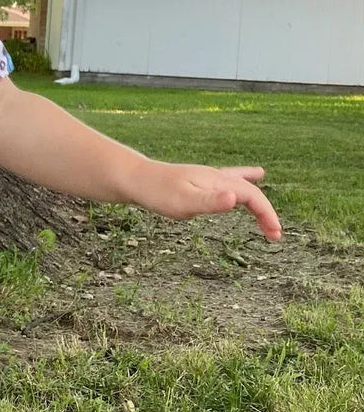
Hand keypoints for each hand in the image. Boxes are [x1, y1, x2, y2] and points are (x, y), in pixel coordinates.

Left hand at [135, 160, 281, 242]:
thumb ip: (209, 202)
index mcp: (216, 181)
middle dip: (265, 212)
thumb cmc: (157, 192)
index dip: (267, 214)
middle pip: (250, 192)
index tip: (275, 234)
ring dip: (257, 200)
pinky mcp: (199, 182)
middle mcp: (216, 177)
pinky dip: (244, 183)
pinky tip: (247, 179)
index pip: (252, 196)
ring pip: (241, 185)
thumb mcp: (183, 202)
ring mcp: (207, 178)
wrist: (135, 178)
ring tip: (268, 213)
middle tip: (275, 234)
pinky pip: (229, 181)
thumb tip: (234, 199)